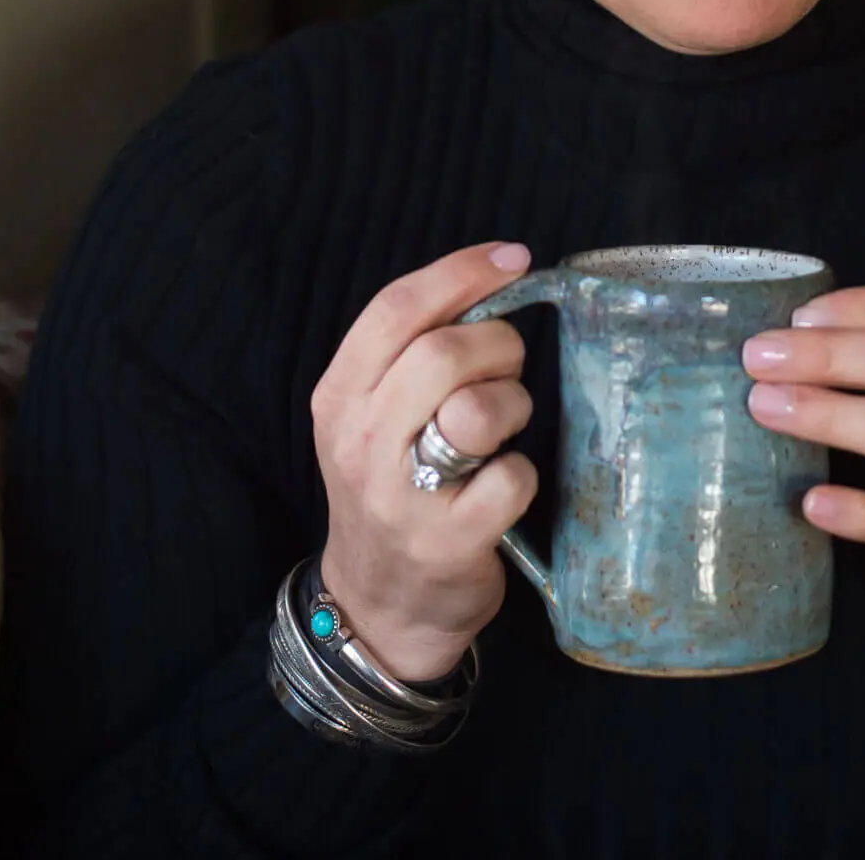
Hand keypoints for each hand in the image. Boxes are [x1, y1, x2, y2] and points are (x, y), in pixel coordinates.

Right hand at [312, 242, 539, 679]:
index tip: (512, 259)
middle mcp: (361, 441)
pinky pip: (511, 477)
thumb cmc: (394, 490)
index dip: (460, 274)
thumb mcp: (376, 418)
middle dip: (497, 347)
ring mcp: (402, 495)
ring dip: (513, 407)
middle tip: (507, 370)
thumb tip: (494, 283)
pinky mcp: (447, 542)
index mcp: (341, 396)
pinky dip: (523, 475)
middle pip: (442, 352)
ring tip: (503, 431)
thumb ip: (414, 356)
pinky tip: (503, 488)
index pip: (395, 310)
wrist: (380, 605)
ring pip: (479, 410)